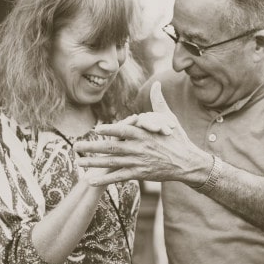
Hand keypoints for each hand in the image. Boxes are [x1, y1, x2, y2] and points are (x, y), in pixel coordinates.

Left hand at [74, 81, 210, 185]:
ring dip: (94, 163)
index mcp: (145, 133)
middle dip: (92, 147)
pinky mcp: (141, 174)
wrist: (188, 162)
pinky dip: (105, 178)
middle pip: (112, 147)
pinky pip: (119, 176)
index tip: (95, 129)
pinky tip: (91, 180)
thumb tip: (157, 83)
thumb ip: (158, 102)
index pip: (124, 130)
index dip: (109, 130)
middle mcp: (140, 148)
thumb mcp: (169, 118)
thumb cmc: (177, 138)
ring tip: (78, 162)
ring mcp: (139, 162)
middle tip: (75, 146)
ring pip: (112, 162)